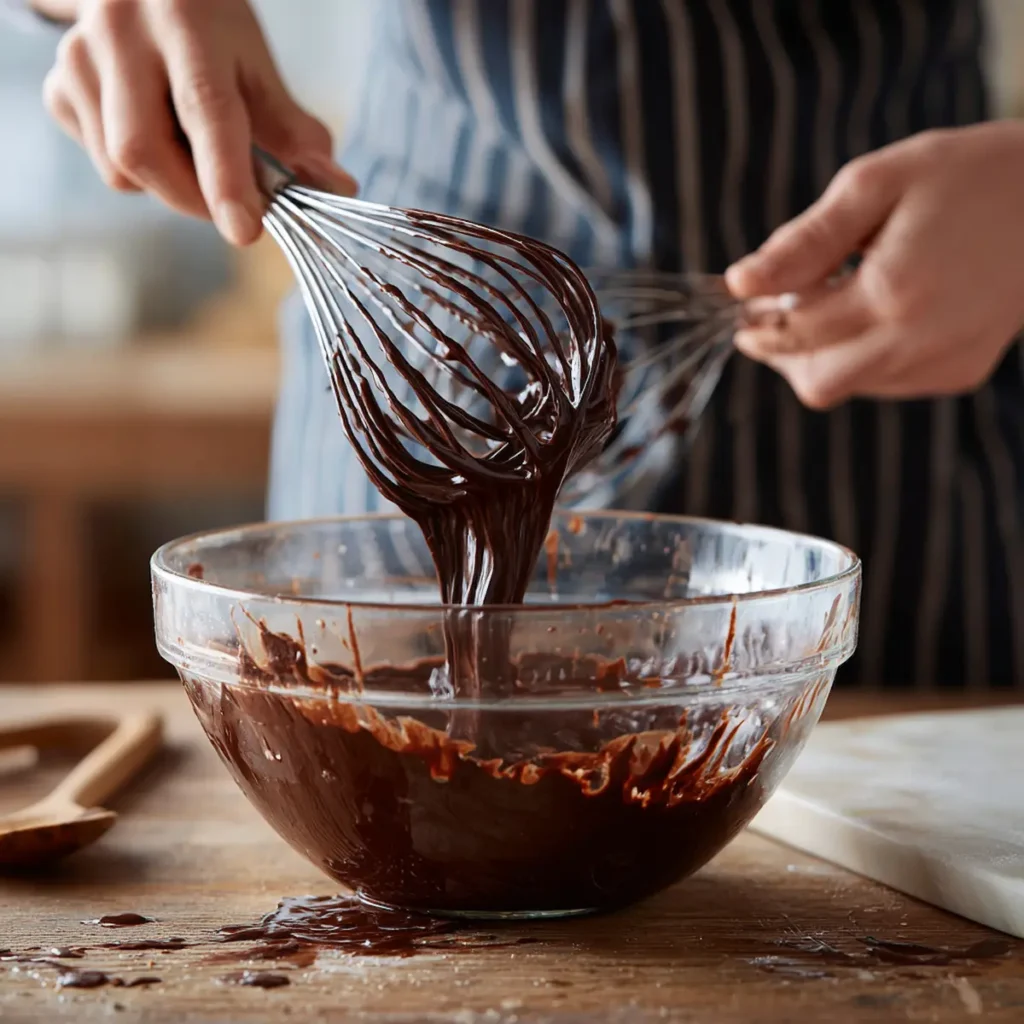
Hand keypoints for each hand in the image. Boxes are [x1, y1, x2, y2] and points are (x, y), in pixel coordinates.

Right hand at [41, 0, 356, 244]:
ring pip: (119, 167)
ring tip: (190, 149)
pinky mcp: (58, 86)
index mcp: (186, 21)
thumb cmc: (209, 29)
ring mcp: (79, 58)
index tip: (244, 231)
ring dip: (168, 185)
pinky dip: (138, 172)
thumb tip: (336, 188)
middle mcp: (121, 32)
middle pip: (144, 150)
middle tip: (233, 205)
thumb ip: (294, 131)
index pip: (205, 109)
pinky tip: (154, 133)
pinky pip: (100, 161)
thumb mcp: (256, 65)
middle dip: (194, 198)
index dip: (225, 177)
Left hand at [724, 121, 1023, 407]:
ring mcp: (945, 363)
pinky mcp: (962, 371)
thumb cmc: (967, 175)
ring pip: (849, 386)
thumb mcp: (876, 183)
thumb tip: (740, 283)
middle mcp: (920, 341)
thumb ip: (804, 240)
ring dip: (823, 352)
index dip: (757, 320)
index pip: (794, 332)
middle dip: (783, 352)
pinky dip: (864, 356)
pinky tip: (879, 310)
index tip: (745, 300)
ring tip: (836, 296)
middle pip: (816, 382)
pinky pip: (887, 382)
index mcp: (893, 291)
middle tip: (775, 311)